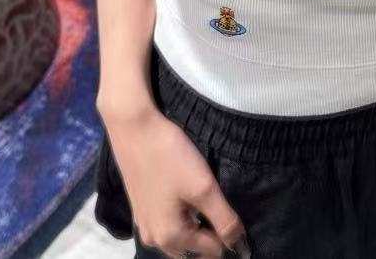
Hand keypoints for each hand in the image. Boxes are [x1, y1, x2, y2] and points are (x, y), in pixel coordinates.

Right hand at [103, 103, 245, 257]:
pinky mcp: (141, 209)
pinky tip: (187, 194)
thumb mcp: (204, 187)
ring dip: (196, 225)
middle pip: (193, 249)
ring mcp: (144, 224)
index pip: (212, 250)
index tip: (230, 207)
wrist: (135, 128)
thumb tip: (241, 247)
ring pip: (180, 238)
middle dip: (210, 233)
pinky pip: (168, 224)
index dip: (228, 233)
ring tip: (206, 197)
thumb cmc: (170, 157)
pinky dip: (182, 217)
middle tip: (219, 202)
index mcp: (170, 238)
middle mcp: (154, 239)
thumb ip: (224, 220)